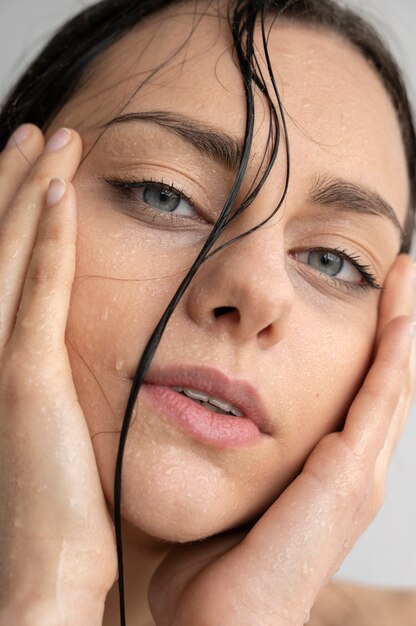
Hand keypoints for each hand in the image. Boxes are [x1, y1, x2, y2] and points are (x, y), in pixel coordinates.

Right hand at [0, 126, 116, 623]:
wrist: (44, 573)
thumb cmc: (58, 508)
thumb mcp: (55, 429)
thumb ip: (57, 382)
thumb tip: (71, 353)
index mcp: (3, 363)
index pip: (5, 269)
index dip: (14, 214)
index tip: (40, 172)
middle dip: (14, 184)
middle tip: (40, 135)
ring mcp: (2, 365)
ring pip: (10, 258)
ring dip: (27, 194)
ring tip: (49, 141)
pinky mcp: (25, 383)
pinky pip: (39, 297)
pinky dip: (45, 243)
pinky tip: (60, 196)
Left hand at [148, 255, 413, 625]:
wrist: (223, 623)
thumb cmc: (217, 560)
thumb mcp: (228, 488)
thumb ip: (232, 452)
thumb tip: (208, 413)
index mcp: (326, 470)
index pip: (361, 392)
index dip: (373, 343)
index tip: (372, 292)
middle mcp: (353, 468)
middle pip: (385, 381)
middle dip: (396, 324)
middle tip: (401, 273)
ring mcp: (357, 475)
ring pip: (390, 384)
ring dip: (400, 329)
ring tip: (404, 279)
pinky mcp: (348, 480)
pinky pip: (378, 401)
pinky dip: (392, 357)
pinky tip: (398, 318)